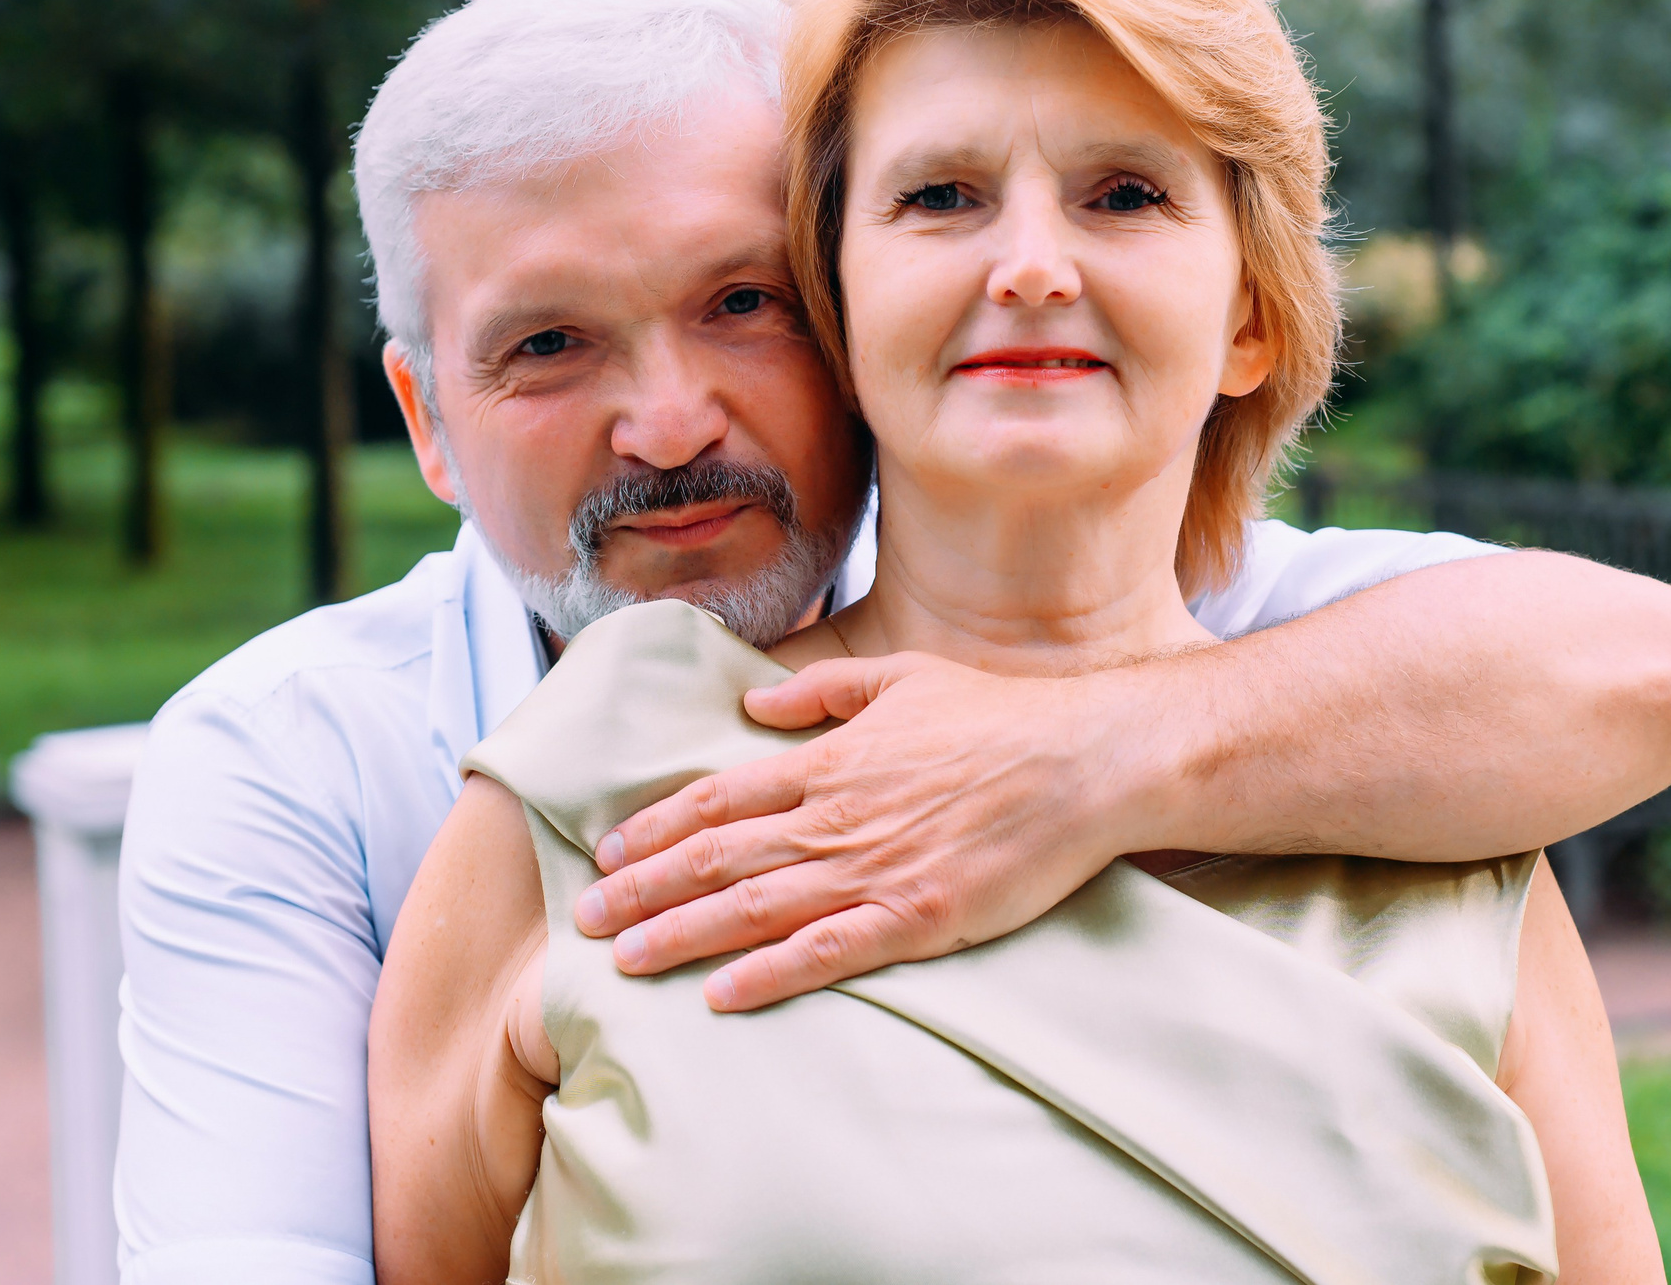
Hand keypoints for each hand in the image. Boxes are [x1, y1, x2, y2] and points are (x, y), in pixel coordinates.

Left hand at [568, 654, 1153, 1010]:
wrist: (1082, 762)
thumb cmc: (1000, 717)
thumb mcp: (905, 677)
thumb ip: (824, 687)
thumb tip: (753, 704)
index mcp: (830, 761)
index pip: (719, 797)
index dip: (658, 828)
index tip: (611, 852)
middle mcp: (836, 817)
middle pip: (718, 858)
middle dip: (645, 890)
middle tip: (588, 919)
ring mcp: (873, 871)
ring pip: (755, 910)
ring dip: (682, 935)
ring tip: (627, 958)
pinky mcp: (915, 919)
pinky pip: (825, 953)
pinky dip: (767, 975)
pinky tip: (720, 993)